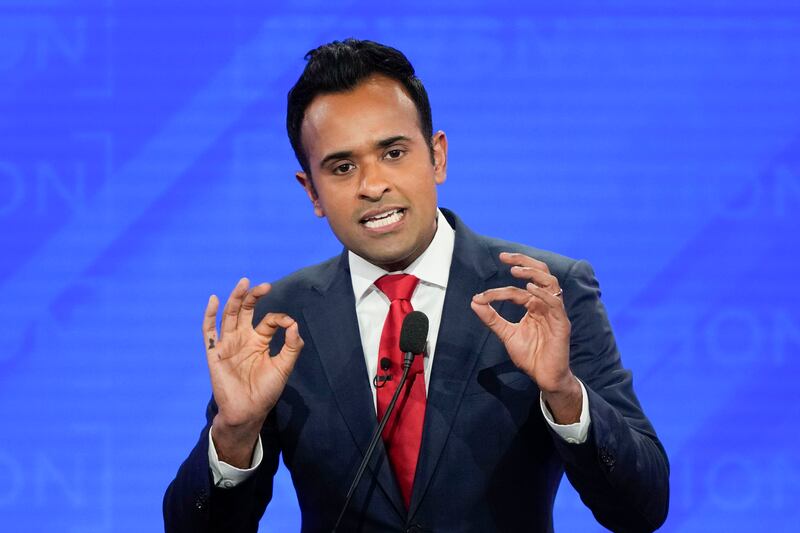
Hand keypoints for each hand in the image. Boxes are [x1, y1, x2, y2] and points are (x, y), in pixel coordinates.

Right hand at [203, 278, 303, 465]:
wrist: (248, 412)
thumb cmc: (266, 391)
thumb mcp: (284, 367)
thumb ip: (292, 346)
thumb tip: (294, 324)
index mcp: (259, 341)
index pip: (269, 321)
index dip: (280, 319)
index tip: (289, 323)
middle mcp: (243, 339)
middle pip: (246, 311)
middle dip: (253, 297)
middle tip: (264, 285)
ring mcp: (228, 344)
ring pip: (229, 316)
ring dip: (235, 299)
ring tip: (243, 283)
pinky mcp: (215, 353)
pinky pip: (209, 331)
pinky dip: (209, 315)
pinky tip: (213, 300)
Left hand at [471, 253, 580, 422]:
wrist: (545, 377)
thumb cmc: (531, 355)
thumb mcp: (507, 334)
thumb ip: (492, 318)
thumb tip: (474, 301)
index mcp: (534, 305)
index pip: (516, 289)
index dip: (498, 291)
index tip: (481, 296)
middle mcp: (545, 304)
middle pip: (540, 273)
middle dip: (523, 260)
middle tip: (504, 256)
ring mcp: (555, 312)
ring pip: (549, 283)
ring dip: (532, 273)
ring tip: (515, 270)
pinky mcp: (562, 323)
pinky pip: (555, 303)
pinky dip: (543, 294)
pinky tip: (529, 290)